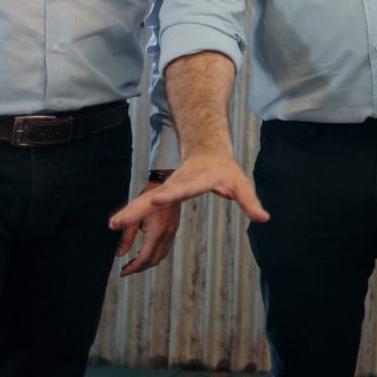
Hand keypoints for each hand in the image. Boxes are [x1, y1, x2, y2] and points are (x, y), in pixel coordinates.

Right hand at [108, 150, 268, 228]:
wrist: (208, 151)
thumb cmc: (225, 170)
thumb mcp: (240, 184)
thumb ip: (250, 202)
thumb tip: (265, 218)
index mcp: (195, 181)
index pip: (182, 189)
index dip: (170, 195)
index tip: (156, 199)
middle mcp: (177, 185)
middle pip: (156, 198)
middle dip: (137, 209)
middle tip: (118, 221)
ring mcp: (166, 189)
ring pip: (144, 202)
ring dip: (128, 213)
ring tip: (111, 225)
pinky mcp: (161, 194)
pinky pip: (143, 205)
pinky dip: (130, 213)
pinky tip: (115, 225)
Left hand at [115, 193, 182, 275]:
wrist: (165, 182)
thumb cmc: (148, 197)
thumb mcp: (133, 216)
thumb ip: (125, 237)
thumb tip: (119, 254)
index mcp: (156, 232)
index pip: (144, 258)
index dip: (132, 268)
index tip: (122, 272)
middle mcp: (166, 234)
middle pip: (154, 261)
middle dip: (139, 268)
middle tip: (126, 269)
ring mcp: (172, 232)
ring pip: (161, 256)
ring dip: (147, 263)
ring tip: (134, 263)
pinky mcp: (173, 229)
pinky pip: (165, 249)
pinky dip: (154, 255)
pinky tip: (145, 251)